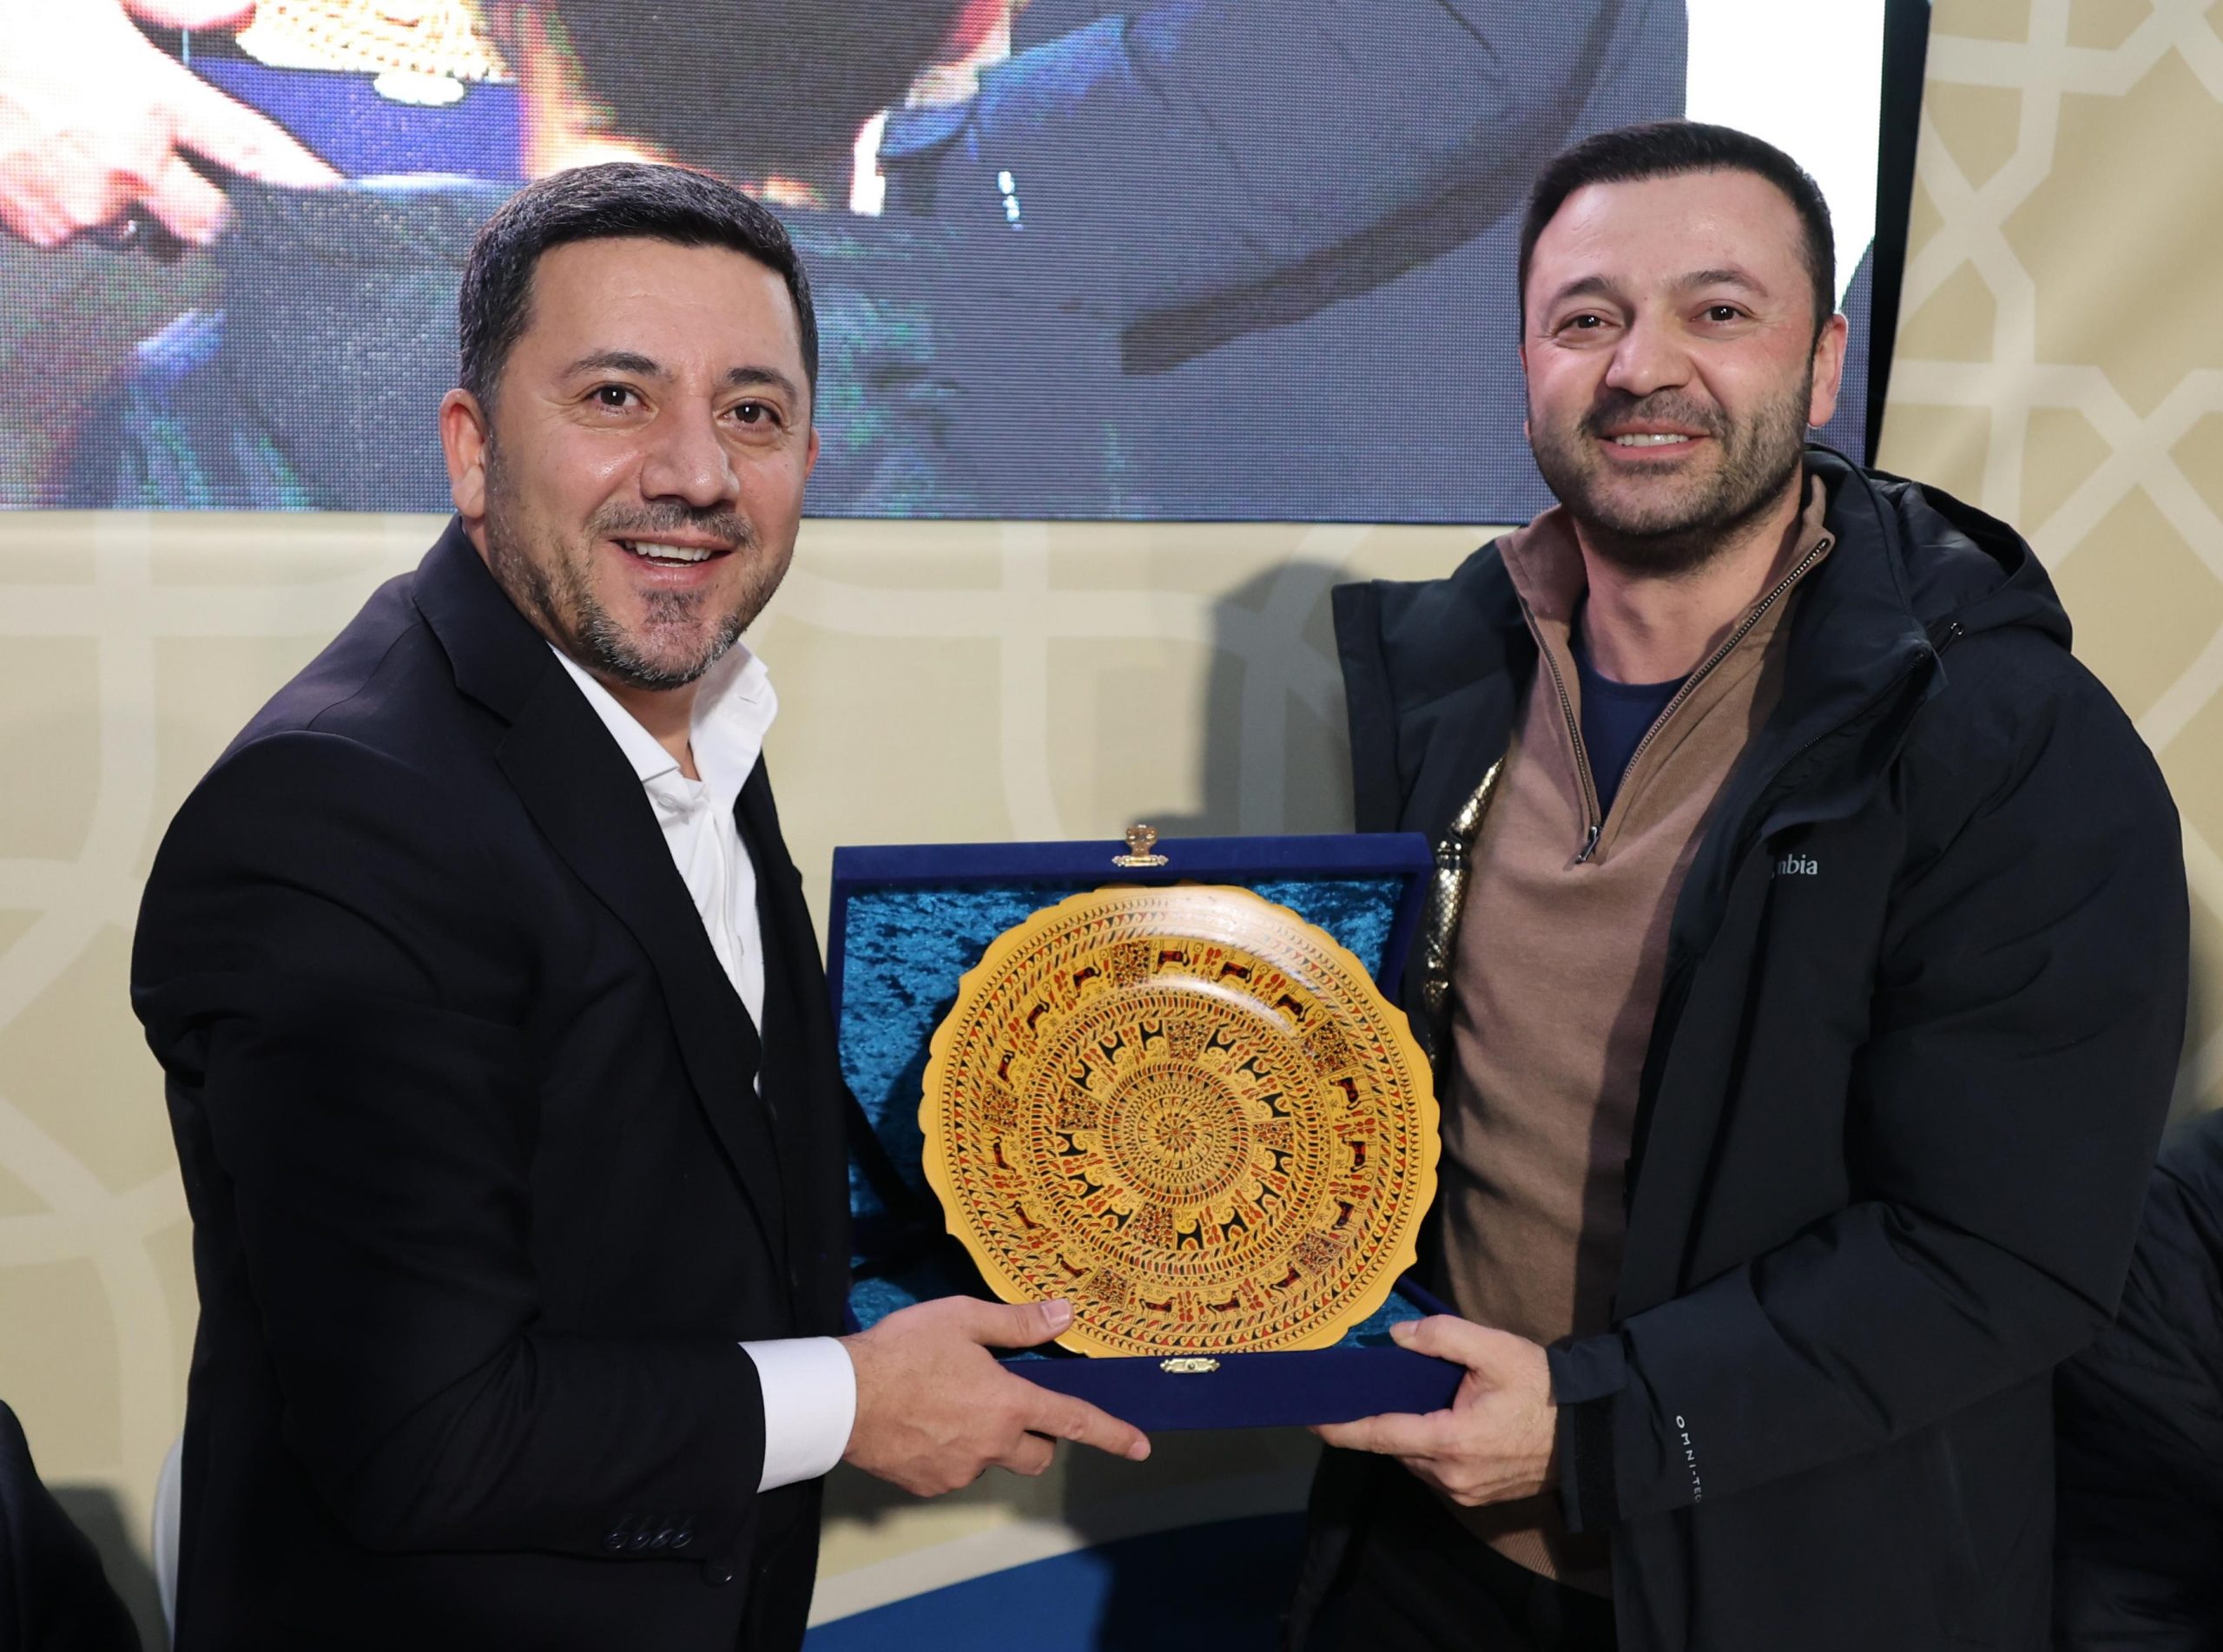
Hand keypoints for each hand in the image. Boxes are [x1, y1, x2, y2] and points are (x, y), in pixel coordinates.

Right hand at [0, 0, 336, 248]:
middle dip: (219, 213)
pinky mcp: (32, 225)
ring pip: (139, 233)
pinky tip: (54, 162)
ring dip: (138, 209)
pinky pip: (77, 233)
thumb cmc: (9, 5)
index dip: (304, 181)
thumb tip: (242, 9)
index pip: (255, 155)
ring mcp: (77, 204)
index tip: (338, 199)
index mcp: (151, 102)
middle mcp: (126, 167)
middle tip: (209, 187)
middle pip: (210, 226)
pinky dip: (76, 208)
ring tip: (108, 160)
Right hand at [840, 1297, 1150, 1495]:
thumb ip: (1018, 1322)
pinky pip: (956, 1471)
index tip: (1142, 1447)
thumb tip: (1065, 1315)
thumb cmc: (903, 1349)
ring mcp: (961, 1471)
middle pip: (1038, 1455)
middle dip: (1037, 1436)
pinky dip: (951, 1452)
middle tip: (1007, 1406)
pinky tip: (923, 1426)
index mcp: (1008, 1404)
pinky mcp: (931, 1486)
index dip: (1113, 1434)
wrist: (842, 1397)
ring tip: (946, 1406)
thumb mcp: (962, 1319)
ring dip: (986, 1440)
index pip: (1075, 1421)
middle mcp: (992, 1445)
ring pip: (992, 1460)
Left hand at [1313, 1316, 1556, 1506]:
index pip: (1379, 1435)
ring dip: (1406, 1433)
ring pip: (1414, 1459)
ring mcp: (1465, 1492)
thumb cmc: (1544, 1388)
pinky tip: (1438, 1418)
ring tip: (1406, 1398)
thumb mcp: (1495, 1349)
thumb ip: (1442, 1337)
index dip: (1341, 1427)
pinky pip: (1436, 1470)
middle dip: (1376, 1420)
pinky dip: (1428, 1445)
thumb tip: (1397, 1336)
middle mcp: (1451, 1475)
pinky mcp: (1477, 1497)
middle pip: (1394, 1446)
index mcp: (1450, 1441)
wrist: (1592, 1433)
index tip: (1310, 1418)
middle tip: (1361, 1389)